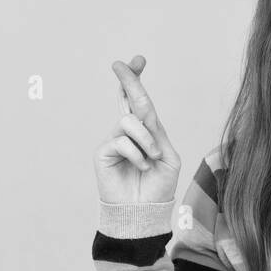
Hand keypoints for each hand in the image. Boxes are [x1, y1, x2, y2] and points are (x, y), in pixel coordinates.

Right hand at [93, 56, 182, 203]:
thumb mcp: (167, 156)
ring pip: (130, 122)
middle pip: (129, 99)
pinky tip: (141, 168)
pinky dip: (138, 155)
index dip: (137, 80)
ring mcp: (114, 139)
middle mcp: (129, 131)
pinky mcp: (103, 151)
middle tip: (121, 62)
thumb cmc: (158, 185)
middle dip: (128, 79)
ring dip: (147, 140)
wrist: (145, 210)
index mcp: (147, 130)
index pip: (141, 101)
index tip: (138, 60)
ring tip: (152, 159)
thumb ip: (157, 134)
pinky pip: (123, 141)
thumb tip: (139, 118)